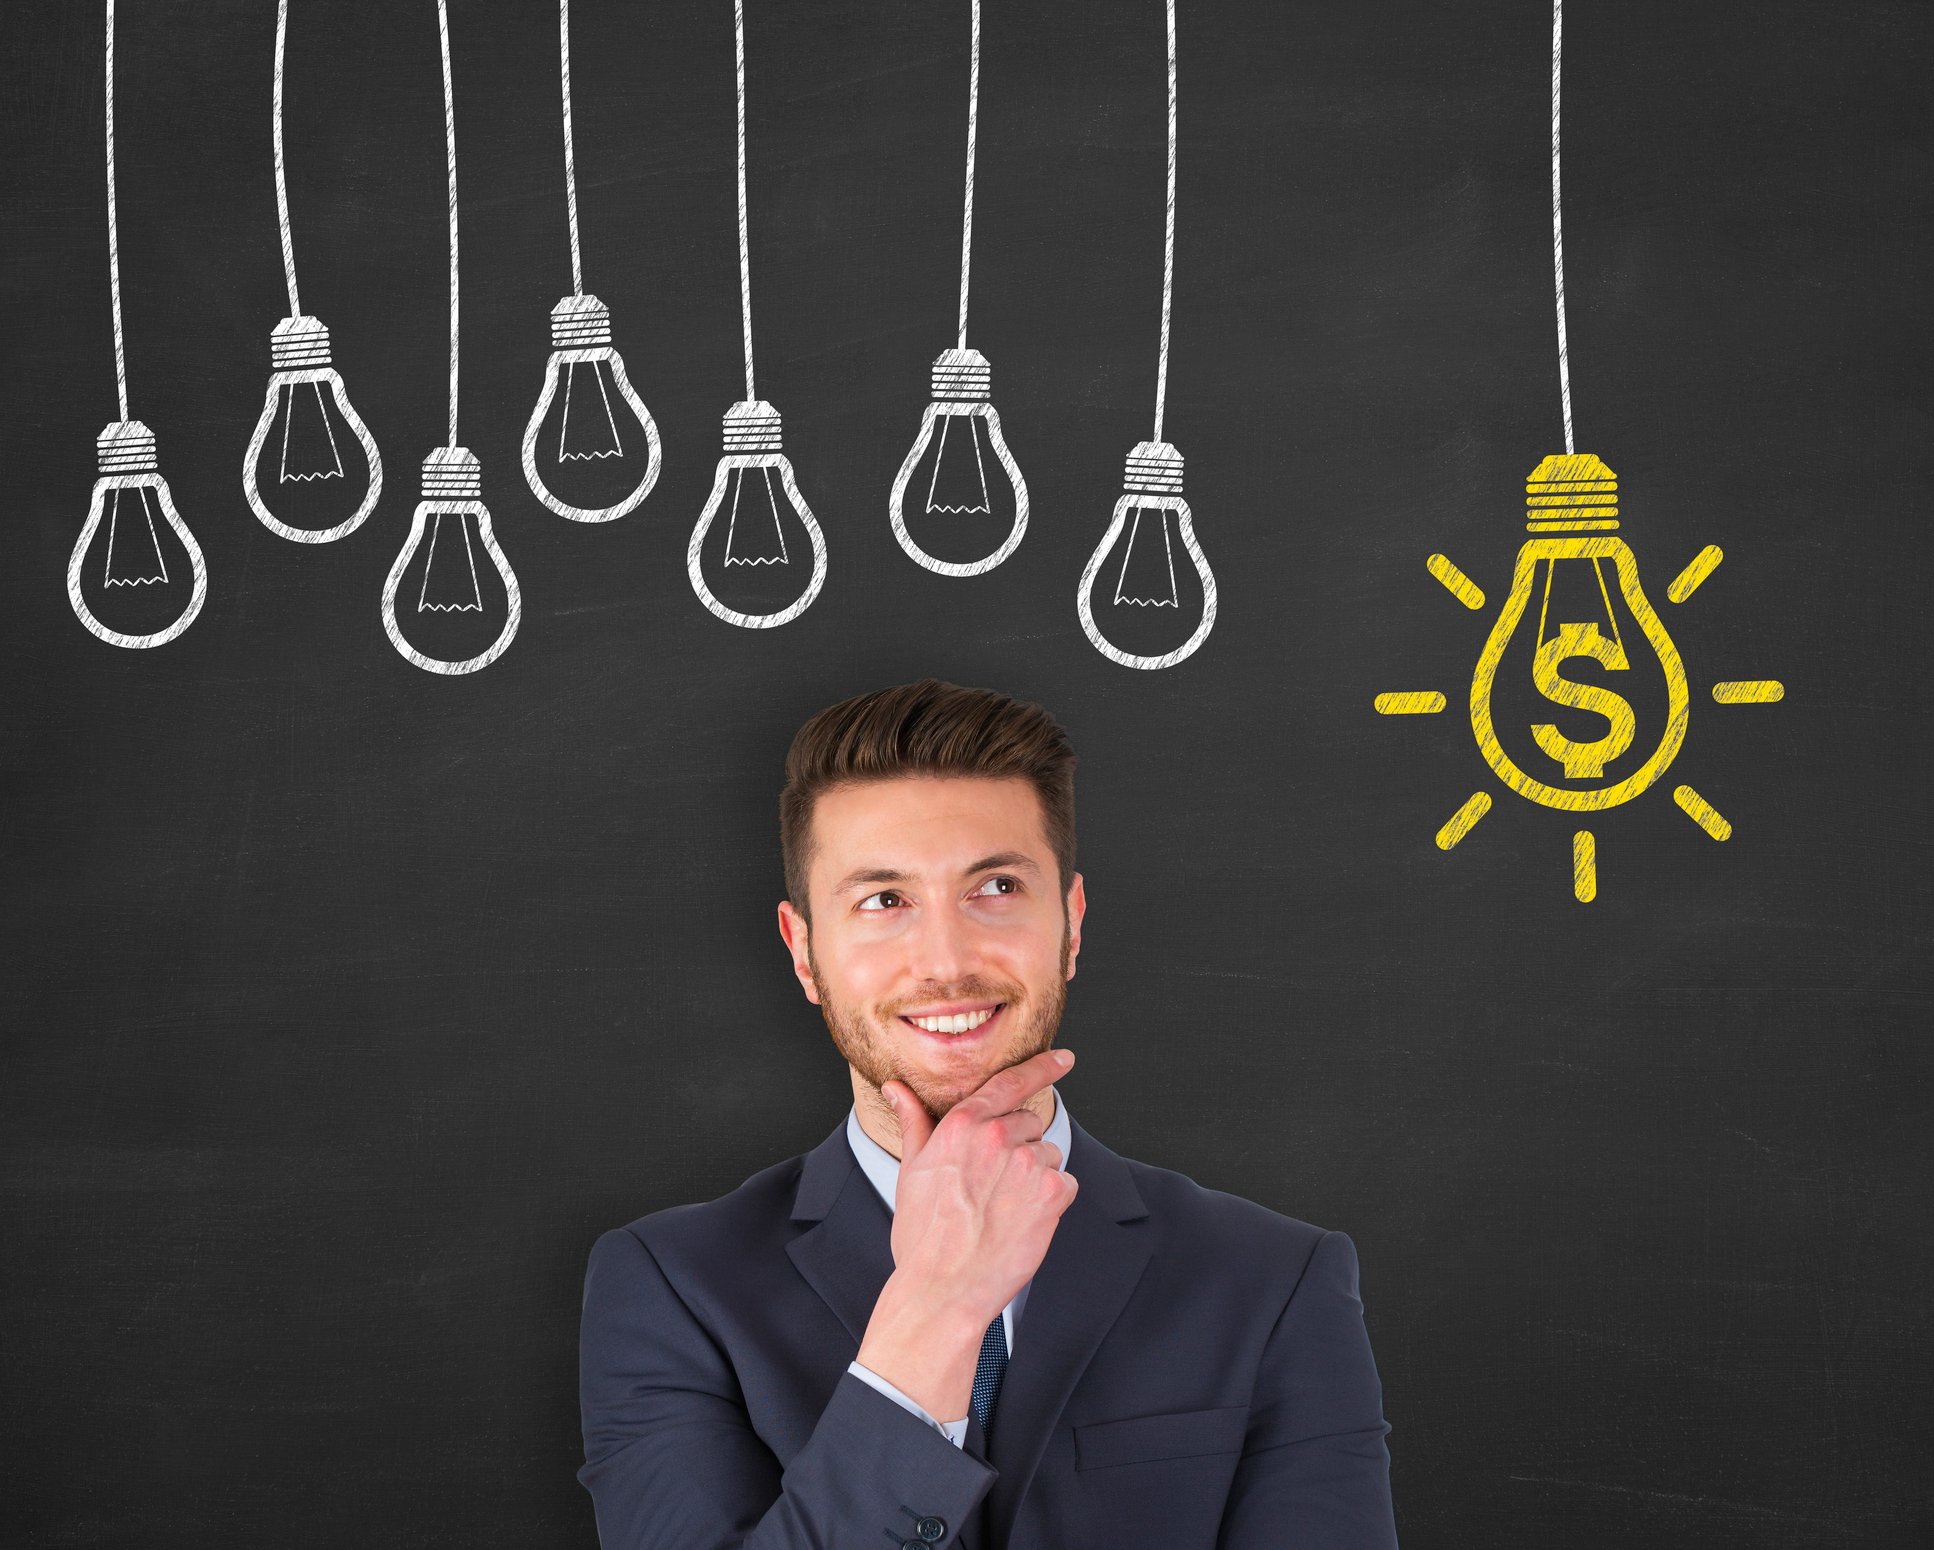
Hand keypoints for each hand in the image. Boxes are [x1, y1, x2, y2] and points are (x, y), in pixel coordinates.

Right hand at [854, 1049, 1077, 1425]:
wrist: (942, 1288)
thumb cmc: (923, 1235)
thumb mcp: (911, 1171)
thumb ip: (914, 1122)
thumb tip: (896, 1088)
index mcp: (963, 1124)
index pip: (1010, 1082)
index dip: (1042, 1066)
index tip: (1064, 1058)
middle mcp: (997, 1136)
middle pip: (1031, 1125)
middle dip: (1020, 1148)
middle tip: (992, 1188)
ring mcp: (1027, 1164)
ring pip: (1049, 1156)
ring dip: (1036, 1177)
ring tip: (1003, 1210)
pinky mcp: (1052, 1194)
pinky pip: (1067, 1185)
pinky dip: (1053, 1202)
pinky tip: (1023, 1222)